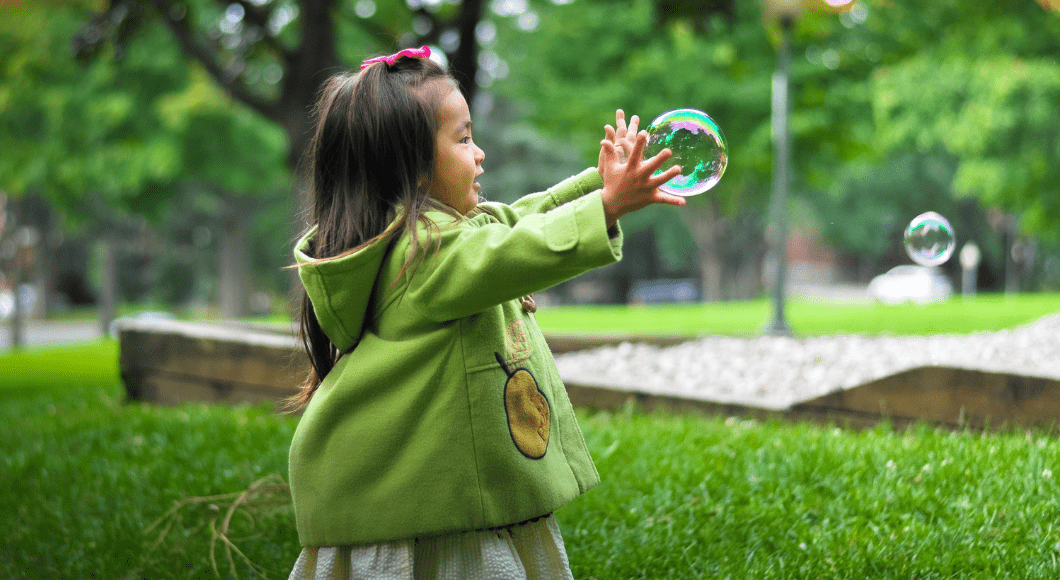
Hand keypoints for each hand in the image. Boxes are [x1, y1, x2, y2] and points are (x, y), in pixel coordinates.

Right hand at [598, 110, 684, 227]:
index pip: (635, 154)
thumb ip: (610, 152)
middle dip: (659, 159)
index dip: (639, 143)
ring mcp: (645, 188)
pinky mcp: (649, 198)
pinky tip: (683, 201)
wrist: (612, 204)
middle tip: (668, 151)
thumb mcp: (610, 167)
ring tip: (678, 169)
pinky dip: (673, 201)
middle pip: (650, 167)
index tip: (644, 132)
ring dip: (668, 176)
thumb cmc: (612, 182)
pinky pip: (663, 200)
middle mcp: (638, 177)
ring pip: (659, 181)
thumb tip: (604, 140)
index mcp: (630, 168)